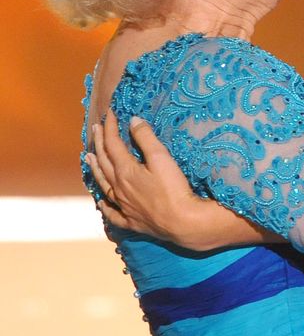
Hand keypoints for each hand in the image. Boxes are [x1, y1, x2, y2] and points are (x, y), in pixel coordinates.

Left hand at [86, 111, 280, 250]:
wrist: (183, 222)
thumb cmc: (174, 189)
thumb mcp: (161, 158)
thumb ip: (146, 138)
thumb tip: (133, 120)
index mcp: (125, 171)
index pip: (113, 144)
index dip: (110, 127)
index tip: (110, 113)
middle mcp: (119, 188)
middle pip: (104, 162)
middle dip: (100, 142)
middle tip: (96, 128)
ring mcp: (123, 206)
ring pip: (103, 184)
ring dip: (95, 168)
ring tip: (88, 157)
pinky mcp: (131, 221)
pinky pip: (111, 212)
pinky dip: (104, 204)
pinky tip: (101, 201)